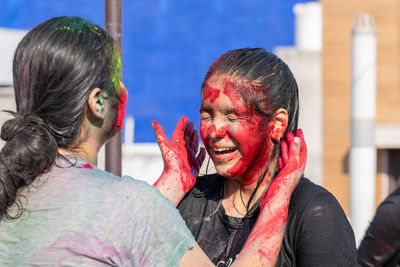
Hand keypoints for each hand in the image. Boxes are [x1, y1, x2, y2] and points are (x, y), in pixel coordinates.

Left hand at [152, 116, 205, 205]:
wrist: (176, 180)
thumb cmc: (171, 164)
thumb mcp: (165, 146)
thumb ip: (160, 134)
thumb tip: (153, 122)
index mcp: (176, 145)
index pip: (179, 132)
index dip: (182, 124)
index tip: (185, 117)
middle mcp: (183, 151)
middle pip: (187, 138)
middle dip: (189, 130)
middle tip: (193, 123)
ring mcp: (189, 158)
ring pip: (194, 146)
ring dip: (195, 139)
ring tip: (197, 133)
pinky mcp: (195, 166)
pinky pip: (200, 158)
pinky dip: (202, 153)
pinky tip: (202, 149)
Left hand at [238, 129, 306, 265]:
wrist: (273, 205)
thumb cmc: (272, 196)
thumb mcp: (274, 179)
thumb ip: (276, 170)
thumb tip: (275, 165)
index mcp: (291, 174)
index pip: (296, 158)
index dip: (296, 148)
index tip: (293, 139)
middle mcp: (295, 173)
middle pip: (301, 154)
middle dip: (300, 142)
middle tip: (297, 132)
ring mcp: (294, 173)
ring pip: (299, 154)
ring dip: (297, 142)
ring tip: (293, 133)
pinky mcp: (291, 172)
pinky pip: (294, 157)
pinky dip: (294, 148)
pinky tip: (292, 140)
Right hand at [260, 129, 306, 209]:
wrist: (274, 200)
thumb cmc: (283, 186)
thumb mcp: (290, 167)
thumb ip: (294, 153)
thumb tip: (297, 140)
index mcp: (299, 167)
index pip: (302, 150)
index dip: (301, 140)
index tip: (299, 130)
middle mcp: (294, 169)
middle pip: (295, 152)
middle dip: (293, 142)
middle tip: (290, 133)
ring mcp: (287, 172)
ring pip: (288, 157)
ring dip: (287, 148)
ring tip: (284, 140)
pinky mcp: (280, 176)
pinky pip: (282, 163)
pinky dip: (281, 157)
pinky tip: (279, 155)